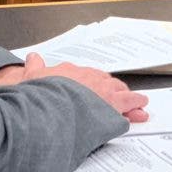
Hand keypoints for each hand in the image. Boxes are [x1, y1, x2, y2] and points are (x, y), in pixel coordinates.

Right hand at [0, 53, 148, 121]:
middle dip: (117, 90)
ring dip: (131, 99)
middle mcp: (89, 80)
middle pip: (108, 83)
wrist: (50, 105)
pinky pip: (126, 108)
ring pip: (121, 93)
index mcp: (72, 73)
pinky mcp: (111, 107)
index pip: (90, 75)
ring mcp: (101, 93)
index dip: (98, 82)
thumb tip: (32, 57)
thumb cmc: (41, 94)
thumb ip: (34, 67)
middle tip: (124, 96)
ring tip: (139, 103)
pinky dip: (133, 110)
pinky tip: (137, 114)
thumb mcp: (31, 77)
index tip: (102, 86)